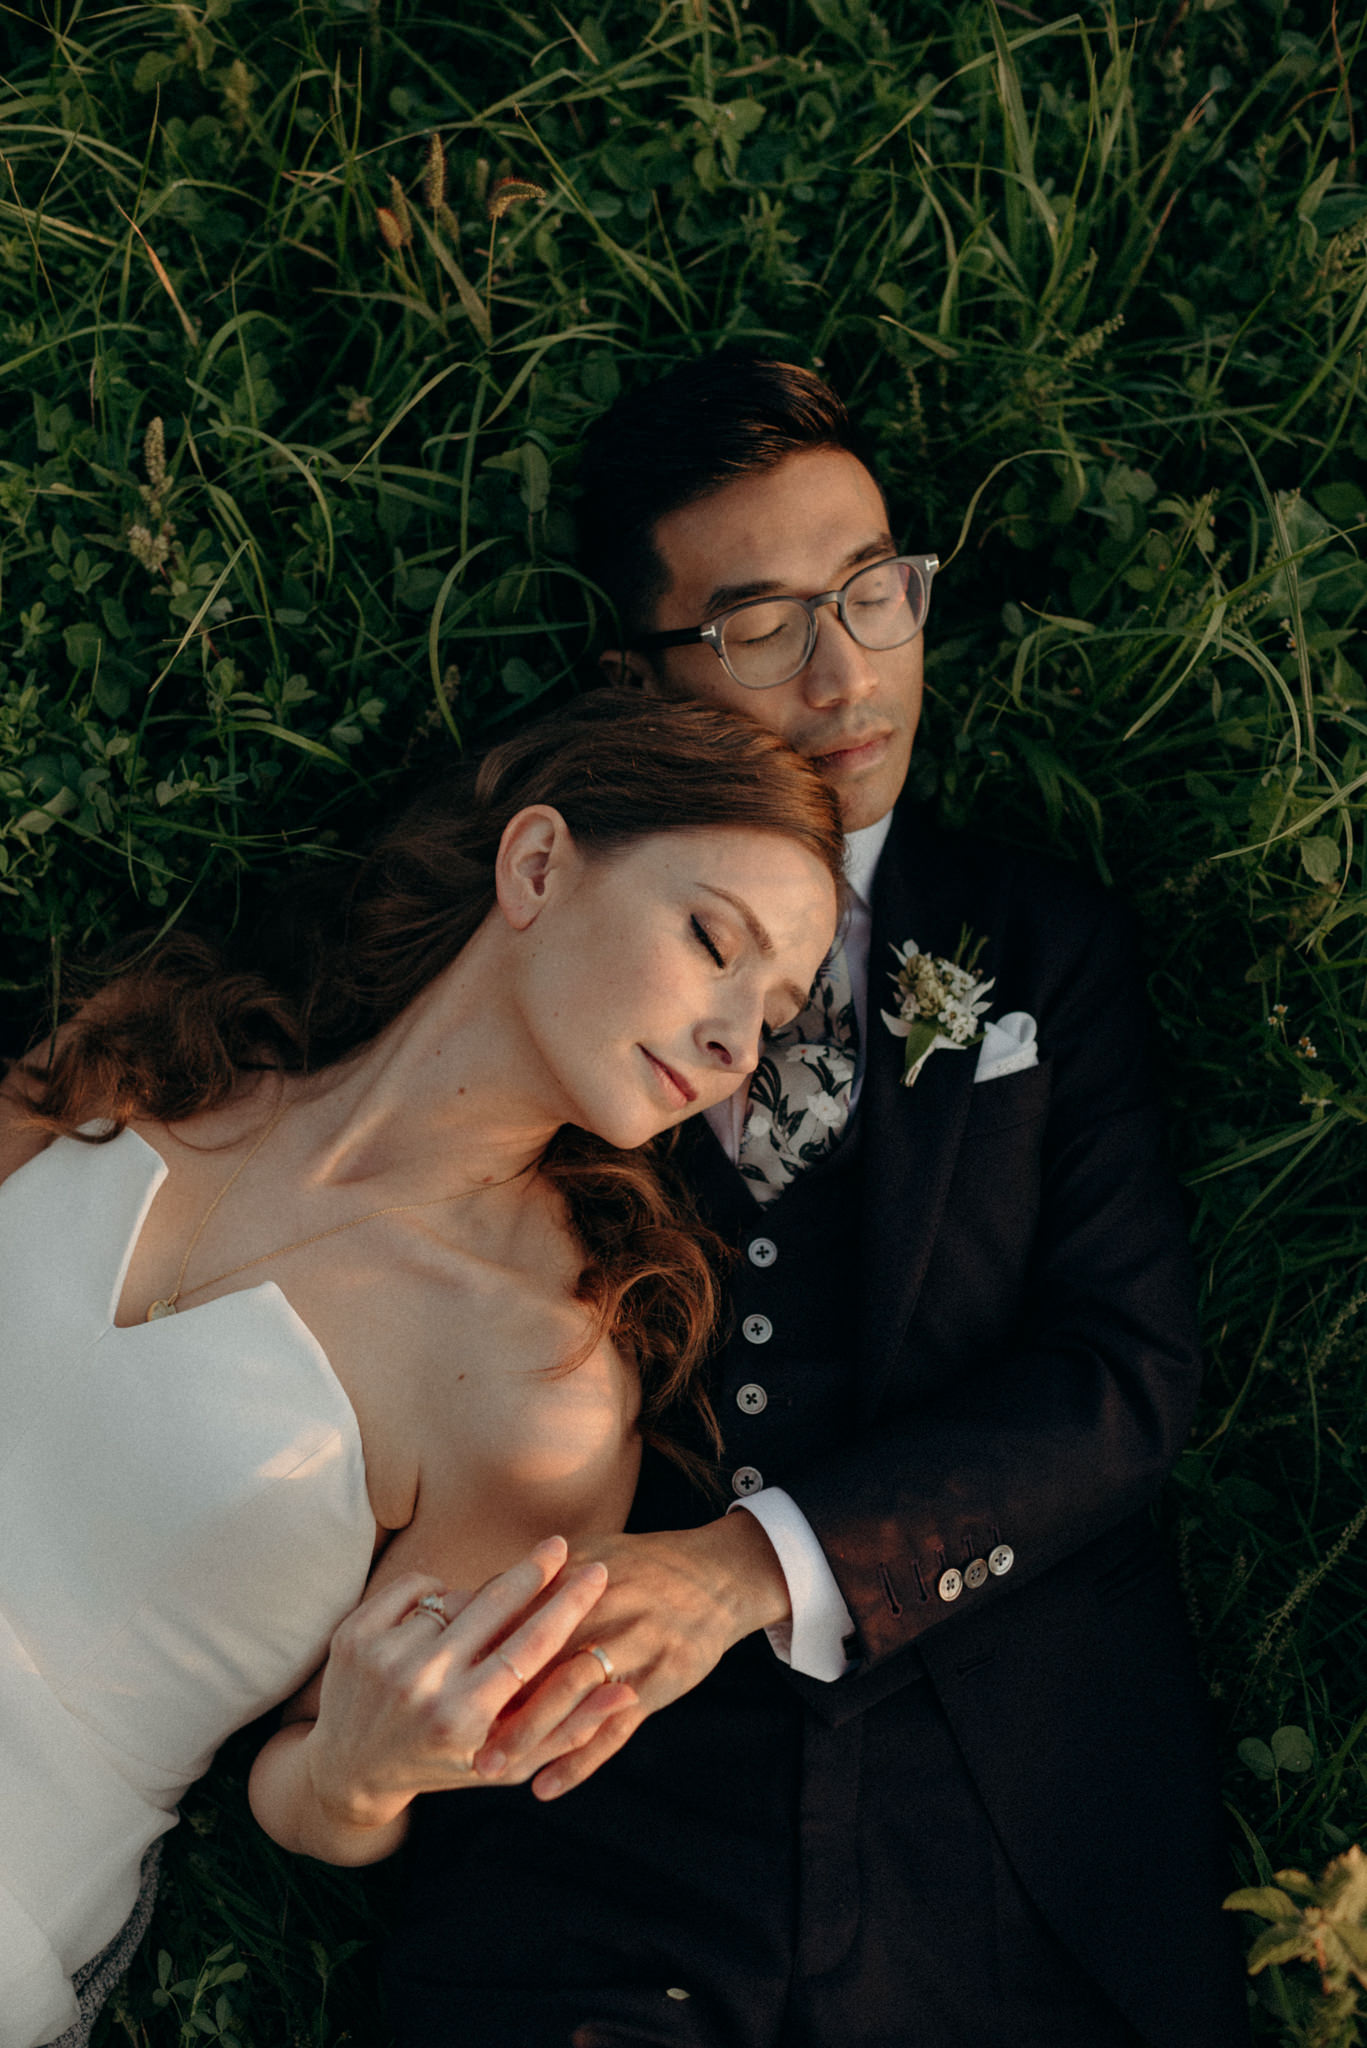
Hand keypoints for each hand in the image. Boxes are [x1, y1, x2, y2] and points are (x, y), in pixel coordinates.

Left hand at [302, 1537, 637, 1832]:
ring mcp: (382, 1656)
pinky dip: (435, 1590)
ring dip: (479, 1596)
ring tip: (487, 1611)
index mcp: (463, 1717)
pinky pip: (415, 1585)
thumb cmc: (443, 1764)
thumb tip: (625, 1689)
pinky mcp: (353, 1634)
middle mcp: (421, 1685)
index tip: (595, 1571)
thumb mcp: (506, 1761)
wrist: (347, 1768)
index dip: (568, 1604)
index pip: (531, 1647)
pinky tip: (444, 1608)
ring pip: (455, 1596)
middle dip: (535, 1569)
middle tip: (559, 1546)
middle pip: (494, 1604)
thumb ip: (567, 1727)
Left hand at [474, 1514, 789, 1801]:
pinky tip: (547, 1787)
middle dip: (492, 1694)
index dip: (475, 1646)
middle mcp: (605, 1607)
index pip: (515, 1612)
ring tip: (487, 1765)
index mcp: (579, 1575)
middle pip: (537, 1655)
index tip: (433, 1674)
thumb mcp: (587, 1558)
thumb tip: (460, 1602)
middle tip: (446, 1730)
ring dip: (528, 1732)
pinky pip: (616, 1728)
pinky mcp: (661, 1679)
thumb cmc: (640, 1567)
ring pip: (572, 1693)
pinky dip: (581, 1760)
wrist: (717, 1574)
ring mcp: (635, 1644)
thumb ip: (531, 1585)